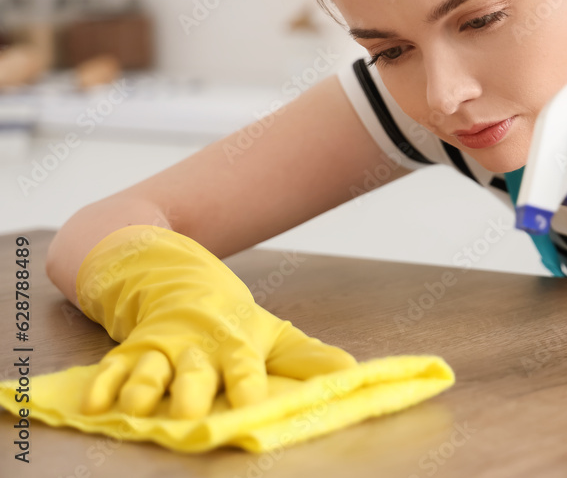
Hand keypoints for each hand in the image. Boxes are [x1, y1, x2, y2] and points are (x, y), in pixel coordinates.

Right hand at [76, 225, 356, 418]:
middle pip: (193, 371)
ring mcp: (159, 348)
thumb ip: (306, 359)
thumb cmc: (232, 320)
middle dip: (191, 389)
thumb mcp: (272, 334)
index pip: (244, 365)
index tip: (251, 404)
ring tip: (138, 406)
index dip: (247, 383)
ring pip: (149, 369)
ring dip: (143, 387)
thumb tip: (351, 373)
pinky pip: (111, 368)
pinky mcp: (128, 351)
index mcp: (235, 342)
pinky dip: (102, 385)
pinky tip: (95, 405)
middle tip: (191, 411)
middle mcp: (196, 346)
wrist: (177, 276)